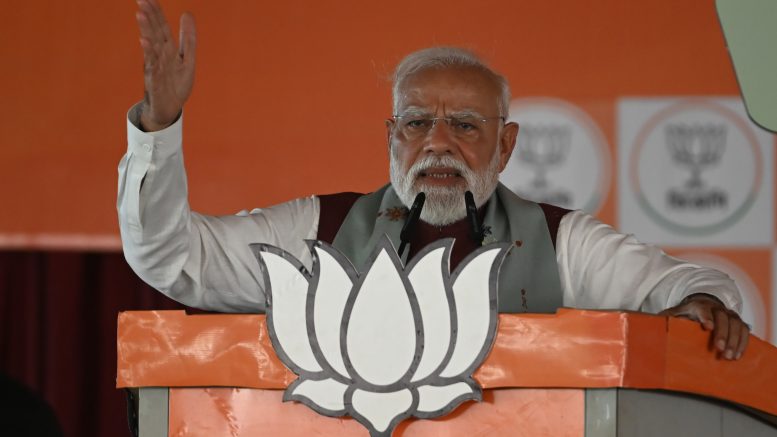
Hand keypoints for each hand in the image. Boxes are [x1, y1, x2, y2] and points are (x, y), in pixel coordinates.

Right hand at [135, 0, 195, 130]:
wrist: (169, 108)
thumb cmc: (176, 83)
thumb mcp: (186, 58)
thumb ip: (187, 37)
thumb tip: (187, 13)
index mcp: (167, 49)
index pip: (162, 27)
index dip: (157, 12)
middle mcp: (159, 56)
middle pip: (155, 33)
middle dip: (149, 16)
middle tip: (142, 0)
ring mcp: (156, 68)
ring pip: (151, 47)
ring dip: (146, 31)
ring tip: (141, 15)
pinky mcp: (155, 82)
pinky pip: (152, 67)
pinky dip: (149, 55)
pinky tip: (145, 43)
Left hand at [660, 294, 748, 359]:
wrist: (703, 307)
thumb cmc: (685, 314)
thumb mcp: (673, 314)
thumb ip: (665, 318)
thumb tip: (654, 323)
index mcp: (698, 305)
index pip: (703, 309)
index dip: (706, 317)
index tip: (707, 327)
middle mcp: (716, 308)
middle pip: (722, 318)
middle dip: (722, 333)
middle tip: (719, 349)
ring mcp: (729, 314)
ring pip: (736, 324)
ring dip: (735, 340)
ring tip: (729, 356)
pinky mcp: (738, 322)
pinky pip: (745, 330)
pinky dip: (743, 342)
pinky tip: (737, 355)